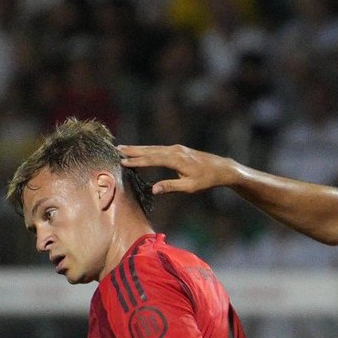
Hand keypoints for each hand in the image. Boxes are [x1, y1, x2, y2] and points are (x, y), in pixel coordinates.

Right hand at [117, 144, 241, 196]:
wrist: (221, 168)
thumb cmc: (206, 180)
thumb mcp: (189, 187)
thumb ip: (171, 187)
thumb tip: (153, 190)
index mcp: (176, 160)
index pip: (152, 160)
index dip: (137, 161)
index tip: (123, 161)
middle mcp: (174, 151)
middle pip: (150, 150)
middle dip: (133, 150)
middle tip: (117, 149)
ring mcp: (176, 148)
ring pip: (153, 148)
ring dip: (138, 148)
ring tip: (124, 148)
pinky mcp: (178, 150)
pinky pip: (159, 149)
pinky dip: (148, 149)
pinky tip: (141, 150)